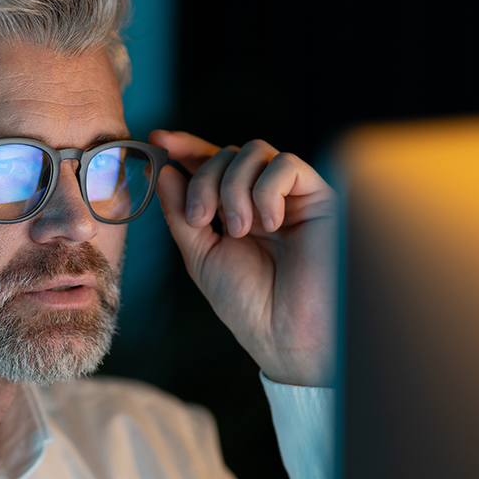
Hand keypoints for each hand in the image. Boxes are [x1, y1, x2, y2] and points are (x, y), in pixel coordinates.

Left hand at [149, 130, 337, 386]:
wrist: (286, 336)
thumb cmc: (249, 304)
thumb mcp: (201, 255)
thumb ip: (181, 213)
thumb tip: (164, 171)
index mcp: (236, 209)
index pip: (211, 163)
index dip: (185, 147)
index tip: (158, 142)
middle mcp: (264, 198)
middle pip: (227, 153)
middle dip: (205, 180)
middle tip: (201, 219)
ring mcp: (292, 196)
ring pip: (254, 152)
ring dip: (233, 187)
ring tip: (238, 230)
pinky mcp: (320, 198)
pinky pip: (287, 164)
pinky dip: (267, 189)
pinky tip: (268, 224)